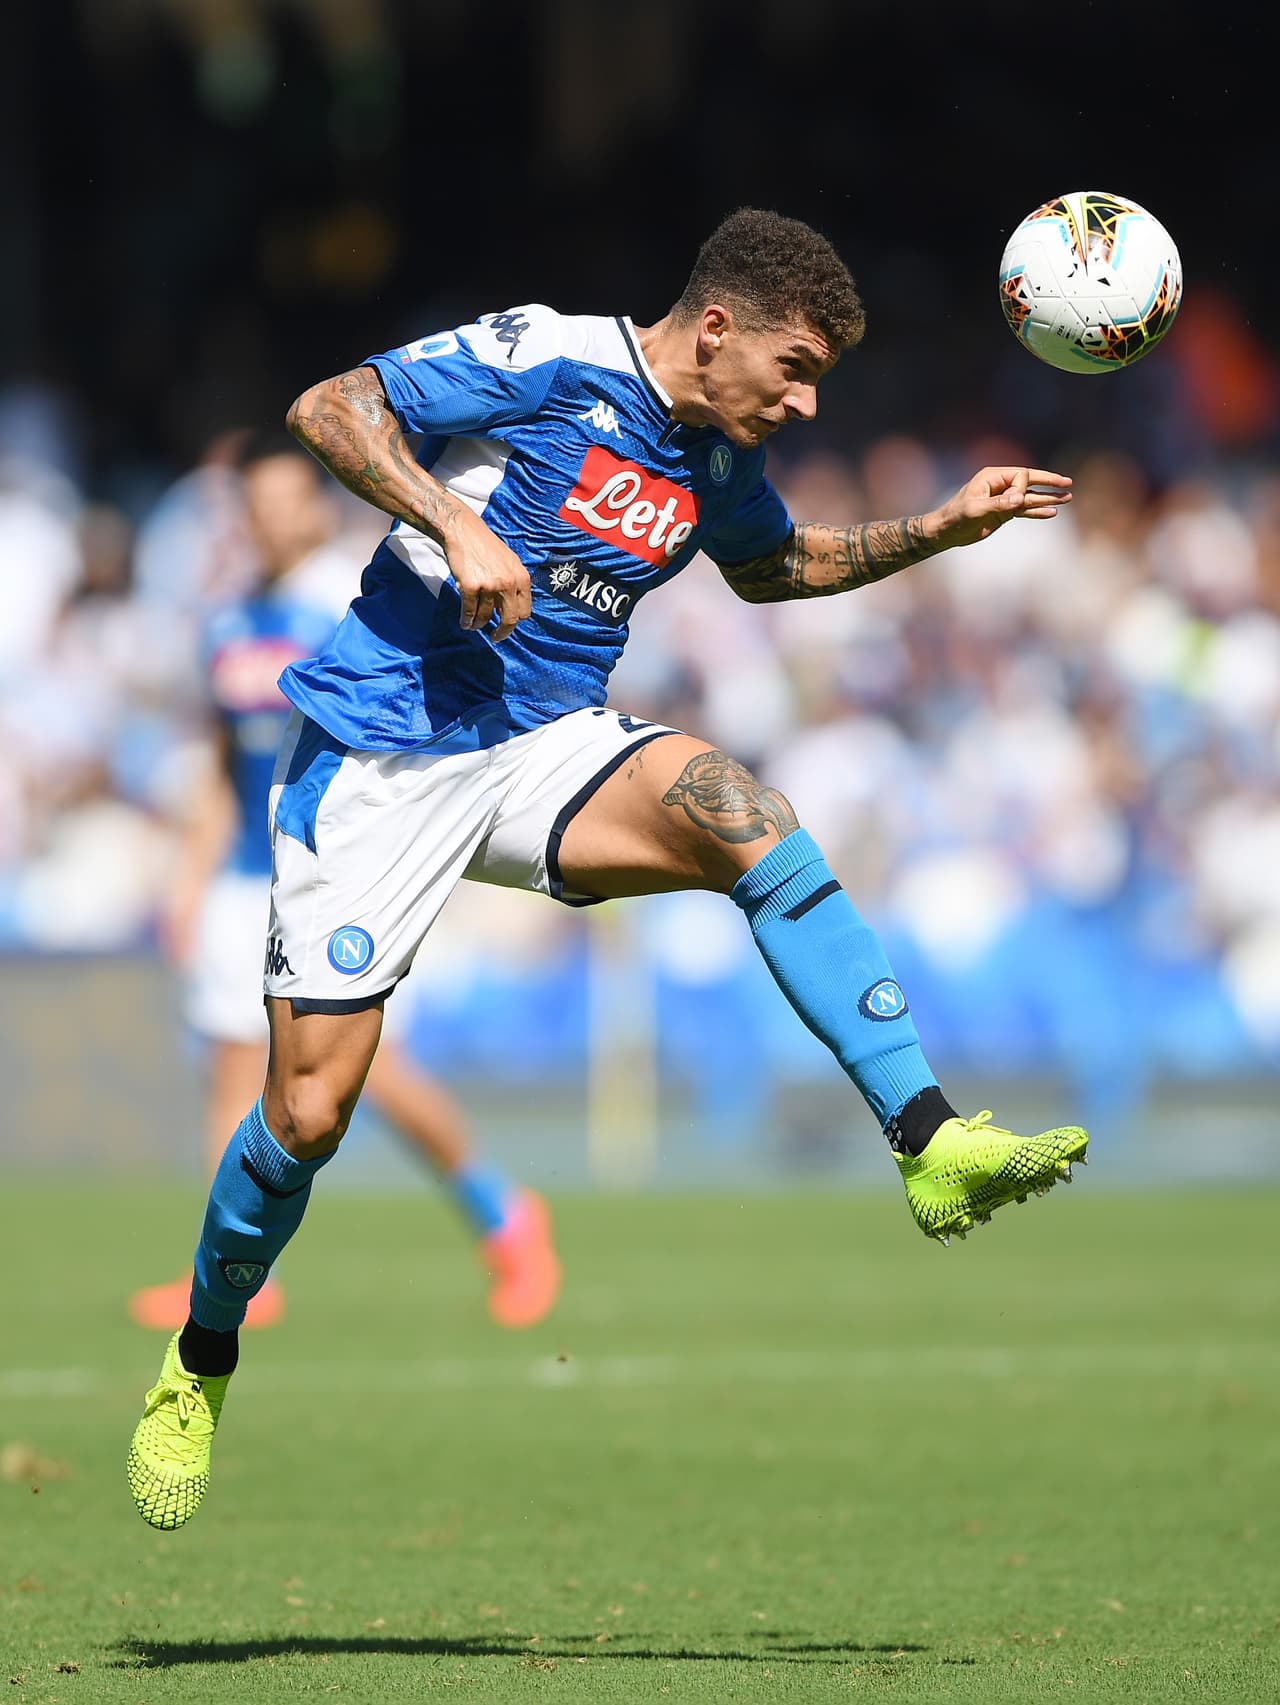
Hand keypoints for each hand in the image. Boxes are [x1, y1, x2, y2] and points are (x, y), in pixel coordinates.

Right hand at [441, 503, 531, 641]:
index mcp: (521, 578)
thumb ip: (514, 583)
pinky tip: (464, 622)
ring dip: (478, 624)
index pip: (525, 611)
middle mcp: (508, 583)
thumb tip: (513, 607)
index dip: (515, 622)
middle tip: (496, 637)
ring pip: (486, 617)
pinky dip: (466, 620)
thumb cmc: (485, 546)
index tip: (507, 626)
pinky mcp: (470, 587)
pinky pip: (469, 612)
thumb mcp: (510, 562)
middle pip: (510, 619)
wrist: (463, 531)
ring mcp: (490, 586)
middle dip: (503, 632)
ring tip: (473, 625)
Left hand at [930, 466, 1071, 549]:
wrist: (946, 532)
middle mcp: (1000, 484)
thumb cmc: (956, 517)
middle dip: (1049, 483)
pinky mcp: (1004, 512)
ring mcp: (1003, 498)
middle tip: (1068, 484)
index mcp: (992, 477)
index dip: (1023, 489)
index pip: (1020, 476)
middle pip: (1030, 481)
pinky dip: (1037, 512)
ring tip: (1067, 498)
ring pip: (1030, 497)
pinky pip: (1024, 510)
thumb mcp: (976, 510)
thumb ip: (999, 504)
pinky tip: (1051, 512)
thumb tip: (1020, 499)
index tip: (1014, 504)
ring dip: (1047, 499)